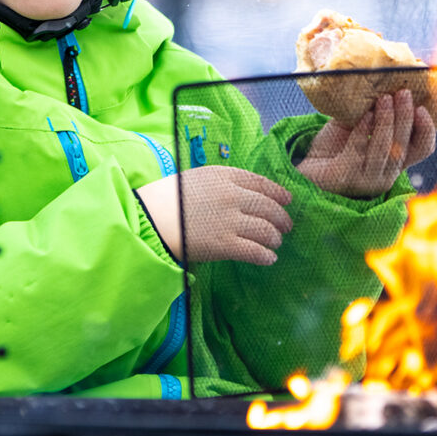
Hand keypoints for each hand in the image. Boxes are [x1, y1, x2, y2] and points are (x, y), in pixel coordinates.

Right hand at [136, 167, 292, 265]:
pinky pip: (255, 251)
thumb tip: (238, 195)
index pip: (260, 182)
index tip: (287, 199)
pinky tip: (269, 259)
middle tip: (286, 225)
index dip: (278, 192)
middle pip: (268, 206)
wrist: (149, 218)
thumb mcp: (195, 179)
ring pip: (266, 229)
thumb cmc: (166, 199)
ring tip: (276, 243)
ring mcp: (230, 221)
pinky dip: (266, 255)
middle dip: (281, 217)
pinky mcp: (225, 245)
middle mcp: (232, 196)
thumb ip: (218, 184)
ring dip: (275, 238)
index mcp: (223, 176)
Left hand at [298, 89, 435, 197]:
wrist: (306, 166)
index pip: (422, 149)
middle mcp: (386, 174)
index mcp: (394, 161)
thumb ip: (374, 113)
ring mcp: (367, 179)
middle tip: (402, 92)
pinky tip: (364, 114)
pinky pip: (359, 150)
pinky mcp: (347, 178)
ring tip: (383, 98)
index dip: (427, 129)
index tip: (422, 107)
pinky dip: (363, 129)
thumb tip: (386, 82)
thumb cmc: (335, 145)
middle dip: (406, 117)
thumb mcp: (358, 125)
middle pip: (405, 147)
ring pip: (385, 149)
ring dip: (387, 121)